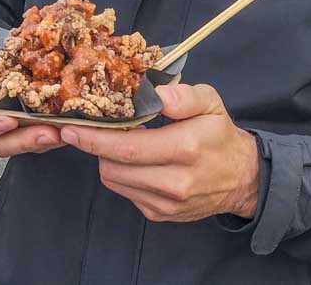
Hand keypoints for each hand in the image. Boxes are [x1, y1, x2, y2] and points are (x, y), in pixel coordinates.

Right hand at [0, 22, 61, 157]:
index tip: (8, 121)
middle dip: (23, 140)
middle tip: (48, 133)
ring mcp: (6, 128)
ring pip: (21, 144)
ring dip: (41, 141)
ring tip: (61, 131)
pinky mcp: (26, 126)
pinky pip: (37, 137)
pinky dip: (53, 135)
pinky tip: (69, 127)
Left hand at [60, 84, 259, 222]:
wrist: (241, 177)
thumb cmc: (219, 134)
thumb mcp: (210, 102)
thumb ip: (184, 96)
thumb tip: (156, 95)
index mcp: (185, 148)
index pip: (128, 147)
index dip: (94, 138)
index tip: (70, 127)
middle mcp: (174, 181)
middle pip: (114, 167)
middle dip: (94, 146)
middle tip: (84, 128)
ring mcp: (166, 203)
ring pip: (115, 181)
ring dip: (106, 159)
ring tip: (115, 140)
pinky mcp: (160, 214)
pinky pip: (125, 192)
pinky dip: (121, 173)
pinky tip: (132, 159)